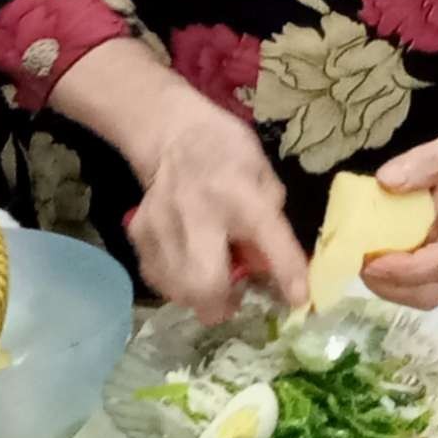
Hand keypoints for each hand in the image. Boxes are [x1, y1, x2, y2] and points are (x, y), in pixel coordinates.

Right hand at [125, 98, 307, 322]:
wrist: (172, 133)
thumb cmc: (228, 153)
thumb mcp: (264, 177)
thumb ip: (271, 224)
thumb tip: (269, 271)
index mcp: (241, 193)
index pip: (268, 236)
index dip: (286, 272)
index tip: (298, 300)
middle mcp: (200, 210)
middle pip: (204, 281)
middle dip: (221, 304)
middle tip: (233, 298)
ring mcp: (163, 223)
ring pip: (178, 289)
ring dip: (199, 296)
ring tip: (209, 275)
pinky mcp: (139, 233)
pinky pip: (158, 279)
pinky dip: (175, 284)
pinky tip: (186, 264)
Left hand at [364, 72, 437, 308]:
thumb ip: (424, 161)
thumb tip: (384, 181)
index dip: (405, 268)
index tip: (369, 262)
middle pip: (436, 290)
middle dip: (392, 286)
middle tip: (356, 264)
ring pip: (432, 293)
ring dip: (394, 286)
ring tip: (363, 262)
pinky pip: (432, 282)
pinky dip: (403, 277)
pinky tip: (381, 257)